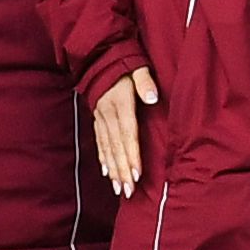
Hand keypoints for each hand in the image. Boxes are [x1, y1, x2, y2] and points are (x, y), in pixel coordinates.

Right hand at [90, 65, 158, 195]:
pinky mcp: (96, 119)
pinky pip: (99, 142)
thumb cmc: (124, 63)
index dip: (132, 154)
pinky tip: (107, 173)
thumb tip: (153, 98)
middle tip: (128, 191)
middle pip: (116, 146)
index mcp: (120, 104)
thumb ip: (145, 82)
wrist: (98, 58)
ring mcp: (100, 118)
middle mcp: (107, 114)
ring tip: (119, 189)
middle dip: (122, 170)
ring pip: (107, 148)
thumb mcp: (137, 68)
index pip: (128, 133)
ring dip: (113, 170)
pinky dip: (103, 159)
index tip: (136, 173)